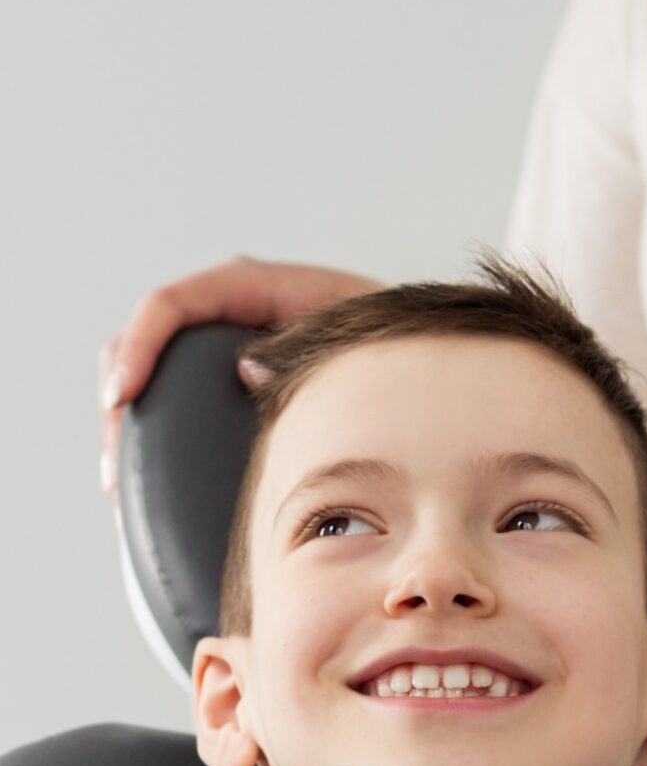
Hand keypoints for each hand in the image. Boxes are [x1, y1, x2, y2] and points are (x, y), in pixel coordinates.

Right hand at [99, 254, 379, 490]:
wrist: (410, 360)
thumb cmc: (389, 343)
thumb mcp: (356, 337)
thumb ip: (307, 346)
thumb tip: (248, 367)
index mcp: (257, 286)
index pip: (174, 303)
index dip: (140, 345)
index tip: (122, 396)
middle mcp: (228, 309)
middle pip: (143, 338)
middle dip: (119, 395)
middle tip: (117, 461)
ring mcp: (220, 344)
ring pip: (147, 370)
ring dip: (125, 421)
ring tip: (121, 480)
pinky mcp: (220, 378)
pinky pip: (168, 396)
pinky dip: (148, 434)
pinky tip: (145, 479)